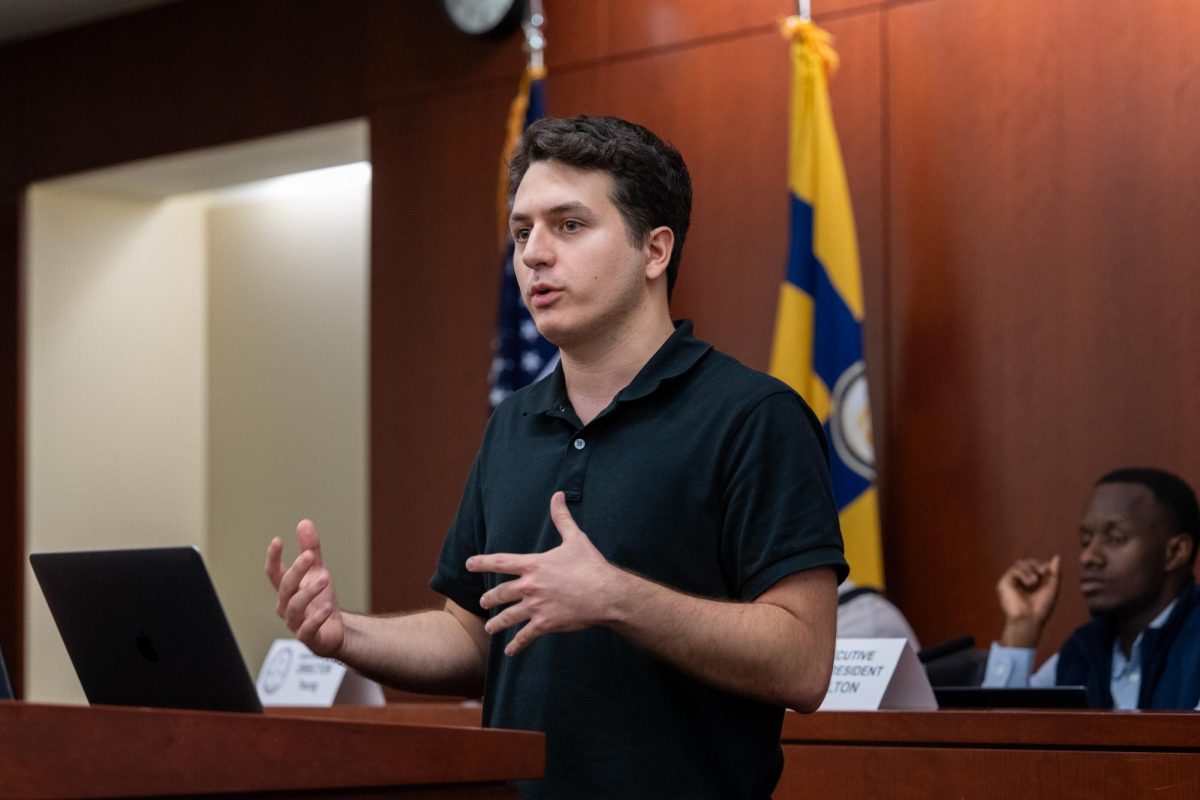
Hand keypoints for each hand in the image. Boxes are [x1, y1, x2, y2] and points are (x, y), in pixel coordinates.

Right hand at [265, 520, 344, 657]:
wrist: (336, 631)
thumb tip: (304, 523)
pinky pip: (308, 629)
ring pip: (295, 607)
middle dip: (296, 571)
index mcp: (287, 590)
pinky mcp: (309, 637)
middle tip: (308, 555)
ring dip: (308, 592)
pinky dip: (316, 618)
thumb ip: (310, 549)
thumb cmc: (320, 602)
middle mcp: (287, 606)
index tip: (277, 541)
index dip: (273, 558)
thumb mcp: (317, 572)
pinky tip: (327, 607)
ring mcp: (296, 623)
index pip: (274, 573)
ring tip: (325, 578)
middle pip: (285, 587)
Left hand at [467, 491, 622, 655]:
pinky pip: (525, 637)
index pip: (500, 562)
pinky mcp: (545, 624)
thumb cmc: (590, 566)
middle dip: (489, 598)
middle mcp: (529, 586)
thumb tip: (557, 495)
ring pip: (508, 617)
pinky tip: (509, 652)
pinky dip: (516, 645)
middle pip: (500, 593)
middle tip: (482, 602)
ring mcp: (535, 607)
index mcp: (533, 565)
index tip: (469, 564)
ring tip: (489, 628)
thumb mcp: (574, 539)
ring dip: (497, 623)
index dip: (482, 563)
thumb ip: (562, 518)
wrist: (605, 594)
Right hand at [996, 555, 1059, 647]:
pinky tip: (1028, 583)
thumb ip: (1054, 573)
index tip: (1047, 571)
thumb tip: (1057, 556)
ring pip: (1019, 564)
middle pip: (1026, 562)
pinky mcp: (1004, 584)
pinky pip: (1013, 570)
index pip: (1033, 565)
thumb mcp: (1052, 588)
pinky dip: (1023, 574)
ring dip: (1030, 569)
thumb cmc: (1041, 608)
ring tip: (1035, 581)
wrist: (1030, 620)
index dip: (1040, 564)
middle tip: (1043, 572)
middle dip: (1036, 564)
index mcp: (1030, 582)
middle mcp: (1020, 581)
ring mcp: (1011, 582)